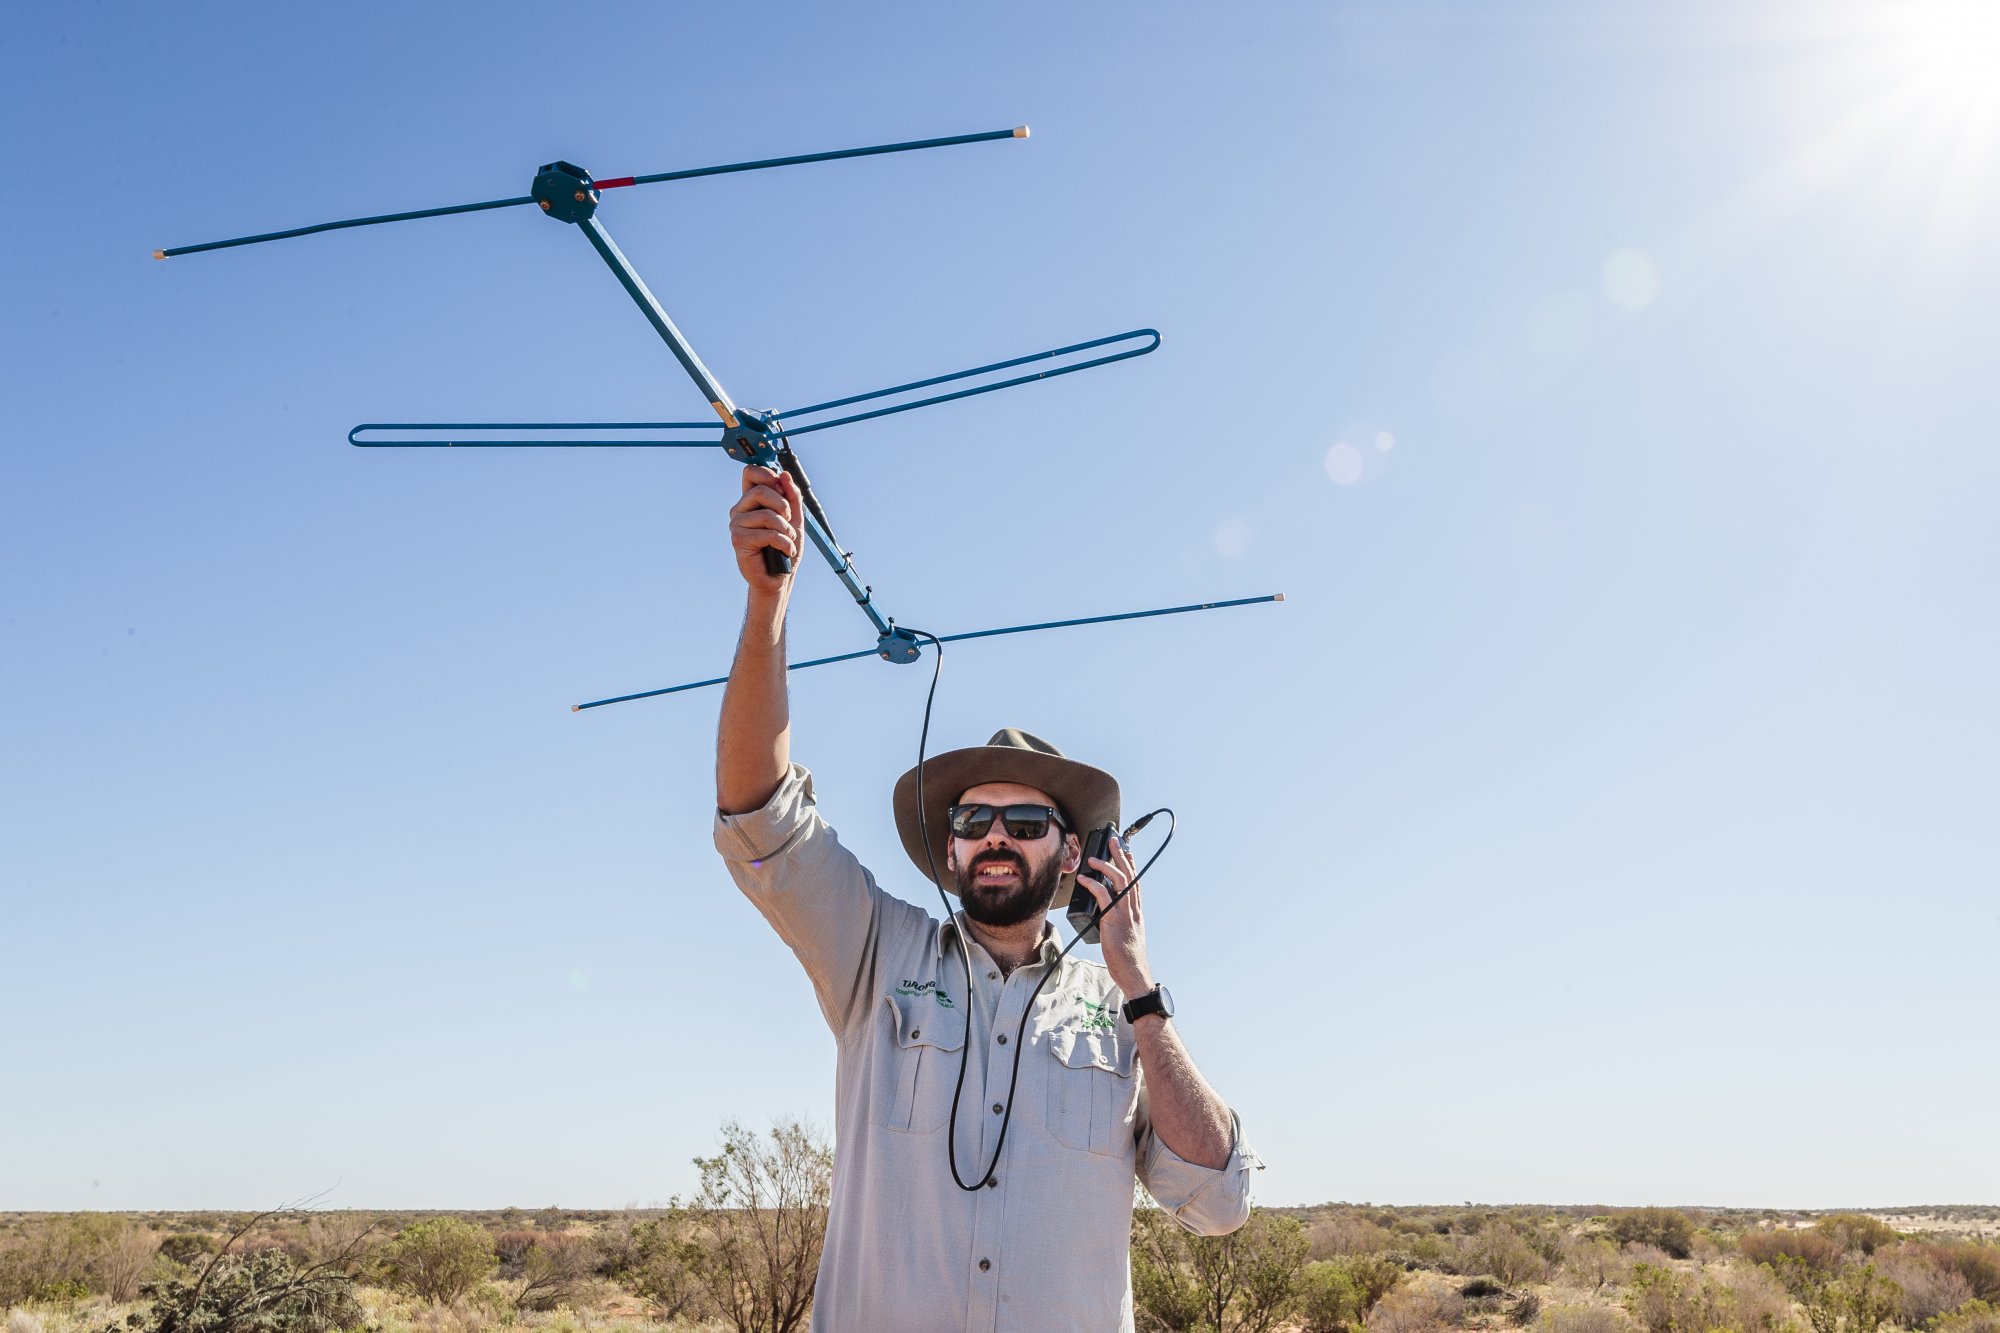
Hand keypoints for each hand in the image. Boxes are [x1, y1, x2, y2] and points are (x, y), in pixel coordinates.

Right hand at [729, 464, 802, 596]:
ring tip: (789, 540)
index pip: (751, 472)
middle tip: (789, 521)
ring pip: (767, 514)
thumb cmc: (785, 548)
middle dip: (784, 506)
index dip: (768, 475)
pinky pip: (768, 533)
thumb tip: (785, 475)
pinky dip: (784, 543)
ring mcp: (737, 524)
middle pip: (761, 490)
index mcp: (751, 500)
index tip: (781, 490)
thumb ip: (792, 496)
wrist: (780, 577)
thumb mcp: (795, 518)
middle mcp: (740, 509)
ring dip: (786, 529)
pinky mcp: (739, 540)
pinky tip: (785, 550)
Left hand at [1077, 834, 1153, 1003]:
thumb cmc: (1128, 957)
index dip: (1132, 865)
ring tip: (1094, 858)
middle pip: (1129, 876)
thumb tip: (1106, 913)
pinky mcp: (1113, 920)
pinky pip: (1104, 897)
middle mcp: (1133, 909)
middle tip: (1113, 842)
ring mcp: (1124, 914)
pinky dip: (1094, 886)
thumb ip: (1119, 920)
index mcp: (1137, 911)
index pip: (1136, 882)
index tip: (1127, 852)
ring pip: (1119, 882)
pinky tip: (1085, 881)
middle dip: (1121, 857)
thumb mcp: (1127, 934)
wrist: (1134, 972)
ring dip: (1106, 866)